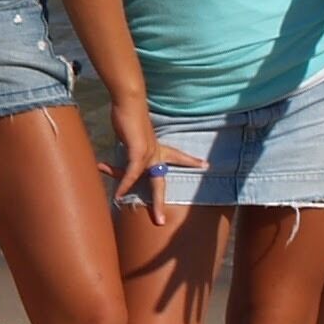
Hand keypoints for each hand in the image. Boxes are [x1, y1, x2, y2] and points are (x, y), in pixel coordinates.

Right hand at [100, 95, 203, 222]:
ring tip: (159, 220)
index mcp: (156, 147)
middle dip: (164, 200)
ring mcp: (148, 154)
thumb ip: (128, 147)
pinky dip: (124, 185)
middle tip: (170, 217)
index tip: (205, 164)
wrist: (129, 103)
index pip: (178, 156)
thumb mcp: (130, 135)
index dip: (191, 161)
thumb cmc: (128, 115)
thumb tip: (122, 151)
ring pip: (155, 183)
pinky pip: (132, 175)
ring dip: (156, 203)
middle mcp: (155, 153)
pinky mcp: (138, 153)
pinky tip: (117, 196)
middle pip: (163, 180)